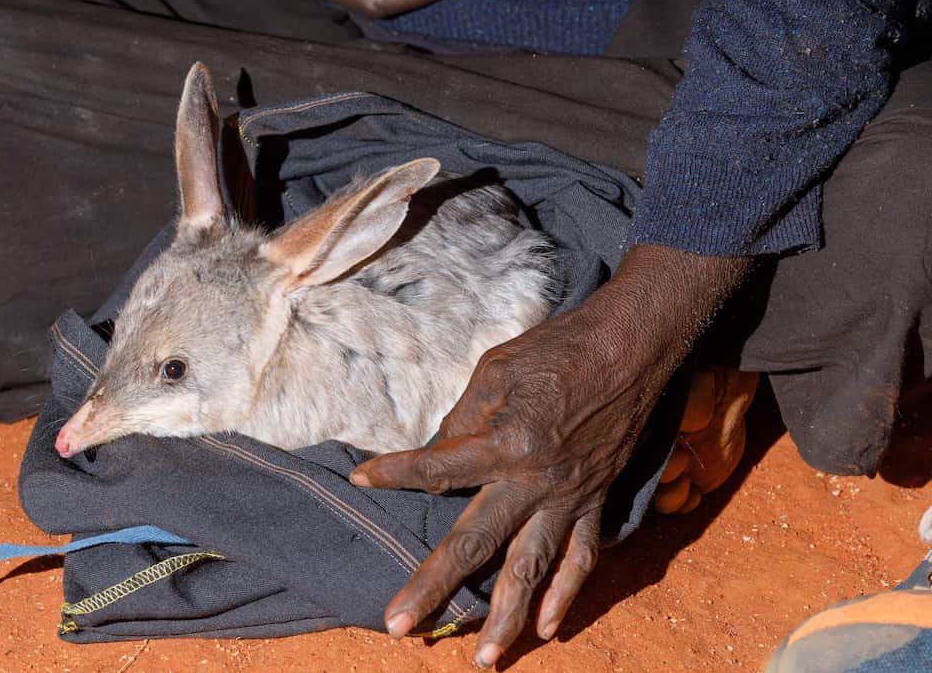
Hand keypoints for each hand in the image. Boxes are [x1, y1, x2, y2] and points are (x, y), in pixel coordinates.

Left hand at [351, 244, 752, 667]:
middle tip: (398, 625)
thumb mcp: (495, 370)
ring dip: (507, 618)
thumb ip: (465, 419)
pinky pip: (582, 558)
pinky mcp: (596, 502)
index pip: (436, 468)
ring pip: (532, 569)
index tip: (360, 479)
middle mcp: (534, 480)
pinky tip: (548, 628)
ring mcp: (568, 498)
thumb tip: (442, 453)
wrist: (630, 348)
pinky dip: (566, 594)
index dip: (394, 472)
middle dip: (434, 587)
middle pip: (474, 543)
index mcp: (504, 441)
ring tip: (482, 660)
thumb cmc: (556, 349)